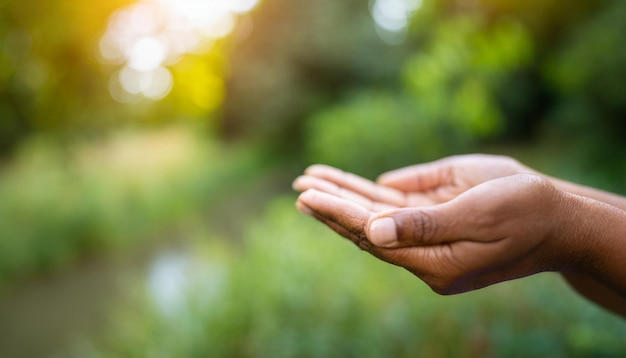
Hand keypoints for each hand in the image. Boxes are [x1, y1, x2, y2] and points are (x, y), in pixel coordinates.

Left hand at [295, 173, 574, 293]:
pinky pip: (393, 206)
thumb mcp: (479, 215)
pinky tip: (344, 185)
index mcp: (435, 262)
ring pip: (375, 217)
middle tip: (300, 187)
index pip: (373, 238)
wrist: (559, 217)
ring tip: (309, 183)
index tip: (307, 195)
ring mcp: (428, 235)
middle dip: (332, 206)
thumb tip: (374, 231)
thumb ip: (426, 225)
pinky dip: (367, 194)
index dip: (339, 214)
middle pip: (366, 229)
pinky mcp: (434, 217)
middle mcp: (425, 253)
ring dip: (343, 198)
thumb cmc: (526, 212)